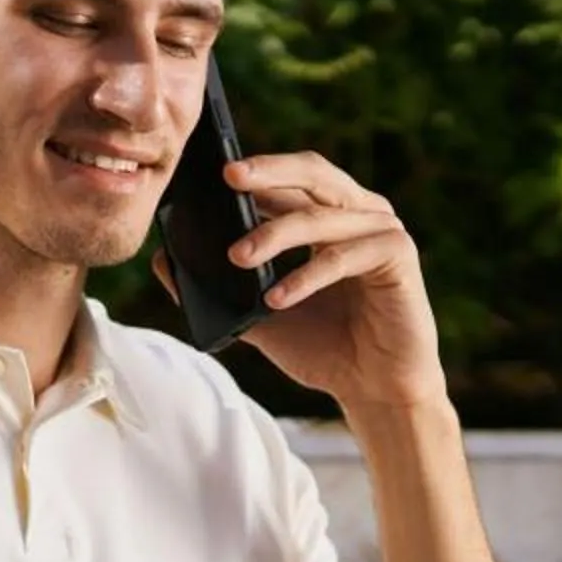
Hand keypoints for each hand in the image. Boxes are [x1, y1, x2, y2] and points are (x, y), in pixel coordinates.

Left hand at [153, 151, 444, 414]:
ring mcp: (383, 230)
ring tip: (236, 257)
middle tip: (227, 177)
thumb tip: (162, 260)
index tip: (208, 170)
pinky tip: (275, 299)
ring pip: (320, 217)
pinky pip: (343, 257)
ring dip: (274, 235)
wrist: (375, 391)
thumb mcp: (259, 315)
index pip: (288, 177)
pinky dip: (306, 276)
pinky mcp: (400, 256)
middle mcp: (360, 211)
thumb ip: (219, 286)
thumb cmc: (323, 347)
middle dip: (267, 171)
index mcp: (330, 213)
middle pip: (312, 172)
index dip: (253, 170)